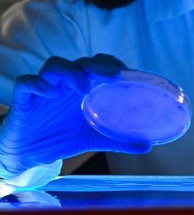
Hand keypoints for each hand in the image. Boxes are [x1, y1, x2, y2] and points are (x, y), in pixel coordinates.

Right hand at [0, 55, 151, 177]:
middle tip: (111, 76)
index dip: (113, 65)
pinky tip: (49, 93)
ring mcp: (45, 89)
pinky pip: (26, 82)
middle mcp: (66, 84)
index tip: (127, 75)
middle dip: (98, 65)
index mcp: (85, 89)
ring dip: (71, 72)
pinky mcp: (24, 99)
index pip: (101, 66)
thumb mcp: (92, 139)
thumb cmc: (61, 136)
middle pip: (82, 62)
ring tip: (82, 87)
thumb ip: (118, 140)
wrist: (28, 152)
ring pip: (55, 65)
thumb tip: (147, 145)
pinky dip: (38, 84)